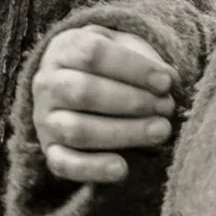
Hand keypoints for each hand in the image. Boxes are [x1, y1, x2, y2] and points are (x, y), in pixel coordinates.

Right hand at [31, 25, 177, 183]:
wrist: (80, 83)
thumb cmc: (114, 63)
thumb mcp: (128, 47)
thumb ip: (147, 58)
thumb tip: (169, 80)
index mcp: (65, 49)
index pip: (92, 53)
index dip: (133, 68)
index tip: (166, 82)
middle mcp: (48, 83)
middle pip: (83, 92)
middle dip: (132, 102)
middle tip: (166, 107)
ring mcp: (45, 119)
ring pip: (77, 130)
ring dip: (124, 133)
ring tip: (161, 131)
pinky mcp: (51, 149)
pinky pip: (63, 163)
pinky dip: (92, 168)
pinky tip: (122, 169)